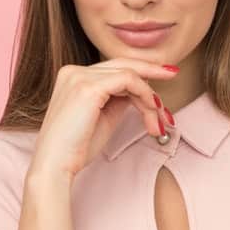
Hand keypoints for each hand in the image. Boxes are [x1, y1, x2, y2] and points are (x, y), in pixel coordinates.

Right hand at [31, 57, 179, 179]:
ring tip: (158, 120)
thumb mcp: (103, 117)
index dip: (140, 74)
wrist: (56, 165)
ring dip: (149, 97)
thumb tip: (139, 93)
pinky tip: (151, 111)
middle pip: (123, 64)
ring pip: (129, 74)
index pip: (114, 69)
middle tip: (173, 75)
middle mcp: (74, 71)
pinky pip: (128, 81)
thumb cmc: (76, 148)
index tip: (158, 83)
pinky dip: (144, 95)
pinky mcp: (88, 87)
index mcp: (73, 76)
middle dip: (151, 70)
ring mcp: (79, 77)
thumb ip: (118, 100)